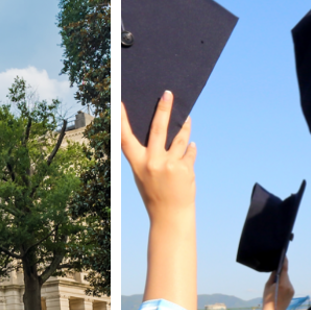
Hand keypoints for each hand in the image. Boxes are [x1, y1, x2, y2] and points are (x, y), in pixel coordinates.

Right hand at [121, 92, 196, 222]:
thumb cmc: (154, 193)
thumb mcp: (143, 175)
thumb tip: (164, 130)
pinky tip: (191, 147)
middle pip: (159, 128)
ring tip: (186, 118)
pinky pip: (190, 151)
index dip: (122, 120)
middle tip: (168, 93)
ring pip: (181, 137)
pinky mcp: (185, 169)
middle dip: (164, 109)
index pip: (126, 137)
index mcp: (137, 163)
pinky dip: (191, 149)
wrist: (170, 216)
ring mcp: (170, 165)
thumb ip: (149, 155)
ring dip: (185, 126)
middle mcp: (152, 162)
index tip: (120, 102)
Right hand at [263, 259, 294, 309]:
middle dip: (281, 272)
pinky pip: (288, 284)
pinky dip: (284, 283)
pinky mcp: (292, 292)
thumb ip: (272, 276)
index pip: (284, 269)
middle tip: (275, 270)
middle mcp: (289, 286)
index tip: (284, 255)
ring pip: (287, 279)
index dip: (284, 261)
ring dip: (282, 278)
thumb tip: (275, 269)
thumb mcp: (267, 286)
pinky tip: (279, 287)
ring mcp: (292, 289)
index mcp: (282, 283)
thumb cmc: (268, 299)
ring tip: (276, 282)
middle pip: (285, 275)